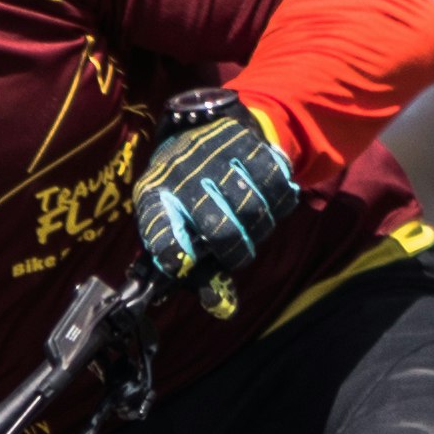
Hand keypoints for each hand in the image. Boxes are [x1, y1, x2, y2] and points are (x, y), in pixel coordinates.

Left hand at [132, 88, 299, 282]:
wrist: (196, 125)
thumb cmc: (185, 195)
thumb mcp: (177, 228)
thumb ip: (199, 273)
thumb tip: (221, 308)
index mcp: (153, 199)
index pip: (157, 229)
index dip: (171, 252)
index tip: (184, 264)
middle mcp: (181, 176)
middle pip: (219, 228)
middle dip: (235, 251)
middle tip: (237, 252)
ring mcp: (213, 157)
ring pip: (253, 208)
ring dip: (261, 229)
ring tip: (253, 227)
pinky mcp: (244, 142)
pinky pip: (276, 182)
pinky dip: (280, 201)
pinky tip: (271, 203)